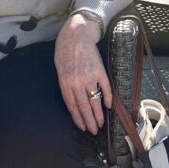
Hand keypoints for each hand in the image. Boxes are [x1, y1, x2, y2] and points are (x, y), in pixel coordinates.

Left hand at [54, 15, 111, 133]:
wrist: (76, 36)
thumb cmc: (65, 52)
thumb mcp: (60, 69)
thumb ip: (66, 85)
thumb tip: (73, 101)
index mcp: (65, 82)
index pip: (72, 105)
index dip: (77, 118)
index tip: (82, 127)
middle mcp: (77, 82)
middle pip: (84, 106)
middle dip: (89, 121)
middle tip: (93, 131)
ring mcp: (90, 77)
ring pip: (95, 100)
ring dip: (98, 114)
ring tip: (101, 123)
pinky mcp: (100, 71)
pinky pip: (105, 88)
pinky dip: (107, 98)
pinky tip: (108, 106)